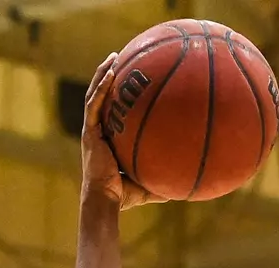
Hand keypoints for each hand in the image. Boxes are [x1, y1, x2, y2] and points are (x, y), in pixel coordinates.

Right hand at [82, 54, 165, 210]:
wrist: (105, 200)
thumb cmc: (125, 196)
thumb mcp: (149, 182)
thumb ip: (165, 178)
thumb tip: (189, 182)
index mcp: (109, 139)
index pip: (113, 111)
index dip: (119, 94)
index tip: (132, 80)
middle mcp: (99, 131)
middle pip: (103, 97)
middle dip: (110, 76)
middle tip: (121, 59)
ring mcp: (92, 130)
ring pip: (95, 95)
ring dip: (103, 74)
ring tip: (113, 57)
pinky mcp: (89, 132)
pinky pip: (94, 104)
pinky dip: (101, 87)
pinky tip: (110, 73)